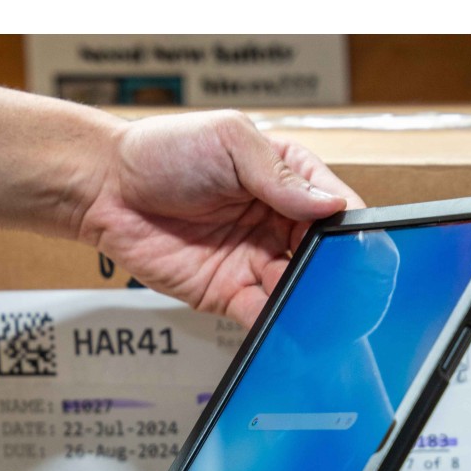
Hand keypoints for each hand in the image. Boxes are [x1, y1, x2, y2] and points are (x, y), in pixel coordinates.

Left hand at [78, 110, 364, 326]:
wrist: (105, 188)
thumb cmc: (163, 151)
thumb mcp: (229, 142)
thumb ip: (280, 175)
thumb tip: (331, 204)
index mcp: (285, 179)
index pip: (335, 207)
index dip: (353, 227)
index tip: (365, 244)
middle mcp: (276, 222)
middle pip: (322, 255)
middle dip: (338, 272)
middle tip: (351, 287)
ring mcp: (254, 260)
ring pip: (298, 289)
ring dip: (312, 302)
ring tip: (326, 313)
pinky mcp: (228, 293)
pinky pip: (262, 314)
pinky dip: (278, 325)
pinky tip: (290, 329)